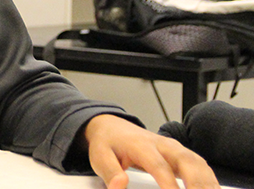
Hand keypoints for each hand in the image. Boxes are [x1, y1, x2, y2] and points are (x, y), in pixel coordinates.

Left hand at [83, 114, 219, 188]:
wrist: (112, 127)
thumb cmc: (108, 143)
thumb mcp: (100, 157)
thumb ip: (110, 172)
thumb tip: (119, 186)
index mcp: (142, 145)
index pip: (159, 166)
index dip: (170, 185)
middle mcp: (163, 145)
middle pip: (187, 162)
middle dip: (198, 184)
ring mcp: (175, 149)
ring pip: (198, 164)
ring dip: (208, 183)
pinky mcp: (182, 155)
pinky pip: (201, 167)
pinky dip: (210, 181)